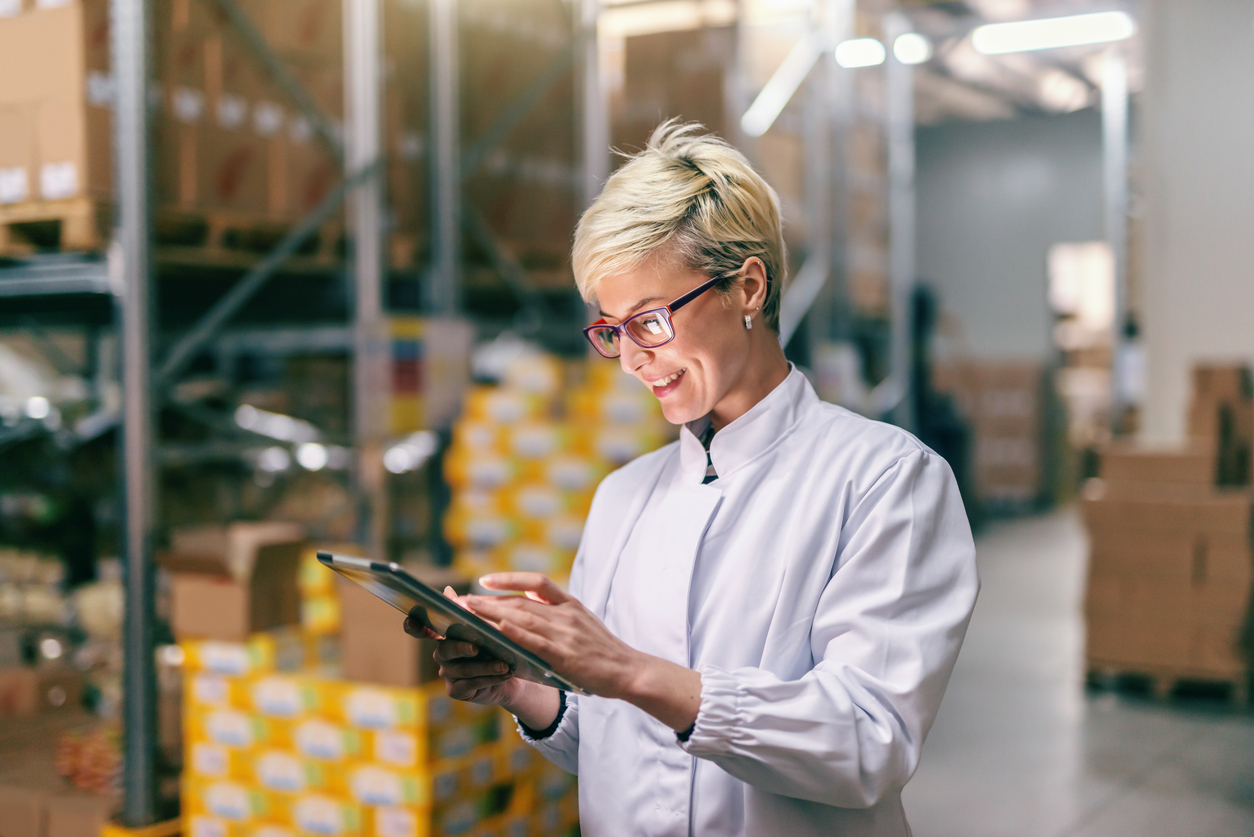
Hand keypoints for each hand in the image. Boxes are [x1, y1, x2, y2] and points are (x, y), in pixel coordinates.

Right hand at [403, 586, 522, 706]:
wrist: (512, 673)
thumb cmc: (496, 647)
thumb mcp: (486, 628)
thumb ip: (467, 612)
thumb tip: (447, 591)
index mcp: (445, 636)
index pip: (421, 629)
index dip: (414, 626)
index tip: (412, 621)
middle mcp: (442, 655)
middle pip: (446, 650)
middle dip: (462, 648)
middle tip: (476, 647)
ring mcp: (447, 674)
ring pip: (463, 669)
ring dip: (486, 666)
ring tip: (504, 664)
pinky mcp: (456, 690)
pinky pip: (472, 684)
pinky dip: (490, 679)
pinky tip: (505, 674)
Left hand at [461, 573, 644, 699]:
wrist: (628, 670)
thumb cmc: (604, 650)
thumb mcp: (584, 621)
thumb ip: (559, 612)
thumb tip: (529, 606)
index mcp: (570, 604)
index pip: (536, 582)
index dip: (509, 578)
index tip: (484, 581)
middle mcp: (566, 614)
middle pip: (520, 601)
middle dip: (488, 600)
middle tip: (461, 600)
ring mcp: (565, 634)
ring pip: (522, 618)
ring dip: (491, 613)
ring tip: (467, 612)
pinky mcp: (564, 655)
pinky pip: (535, 641)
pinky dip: (515, 633)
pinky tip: (497, 629)